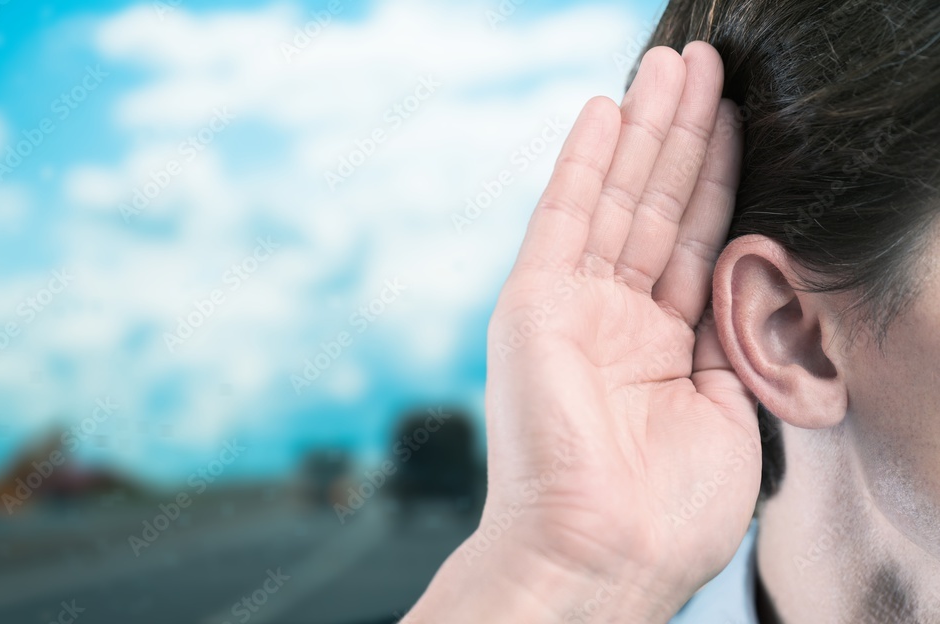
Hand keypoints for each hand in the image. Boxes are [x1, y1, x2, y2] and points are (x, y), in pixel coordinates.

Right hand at [407, 42, 759, 622]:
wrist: (604, 554)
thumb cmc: (669, 508)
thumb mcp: (729, 405)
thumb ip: (730, 331)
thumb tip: (749, 272)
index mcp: (661, 346)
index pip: (695, 242)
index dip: (720, 179)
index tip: (738, 120)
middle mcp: (614, 317)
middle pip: (658, 206)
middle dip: (684, 135)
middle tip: (705, 64)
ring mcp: (572, 305)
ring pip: (618, 198)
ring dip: (647, 130)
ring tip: (674, 65)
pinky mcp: (533, 300)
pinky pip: (562, 216)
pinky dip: (584, 160)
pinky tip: (606, 108)